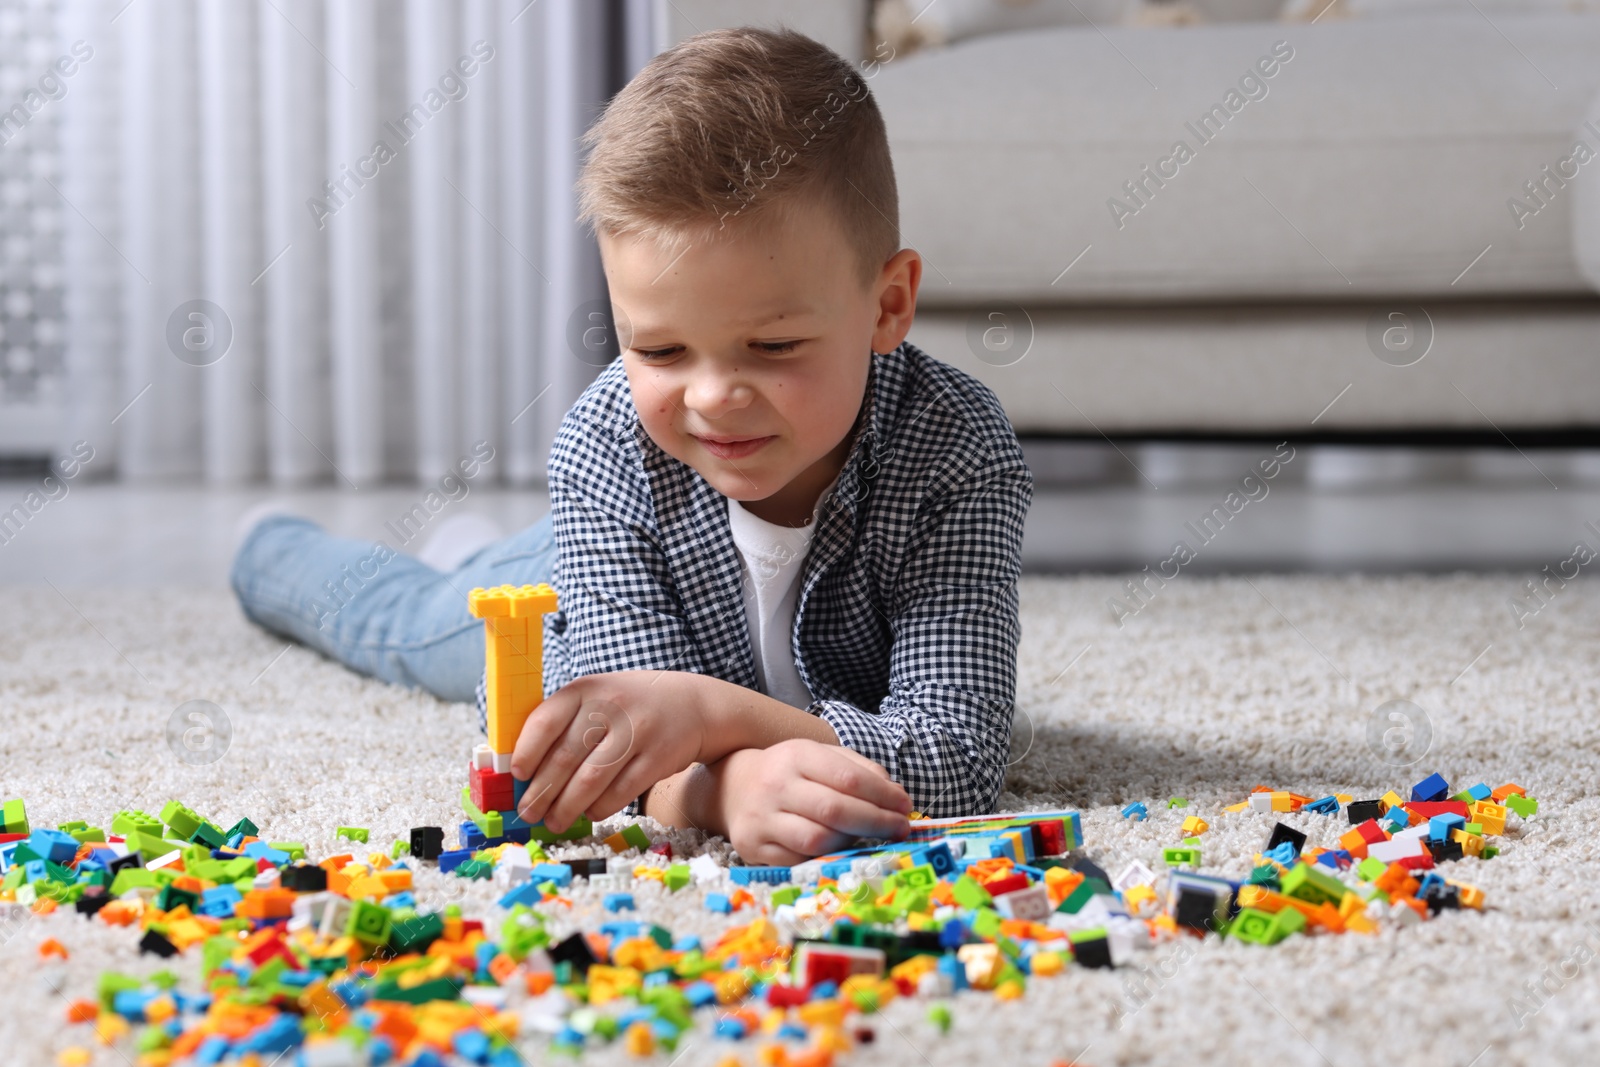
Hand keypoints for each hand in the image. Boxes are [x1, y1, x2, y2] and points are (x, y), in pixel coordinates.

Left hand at [511, 671, 705, 832]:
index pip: (545, 721)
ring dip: (567, 808)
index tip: (517, 776)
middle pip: (565, 758)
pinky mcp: (657, 757)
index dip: (526, 752)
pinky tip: (589, 812)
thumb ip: (563, 724)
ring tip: (554, 821)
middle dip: (541, 793)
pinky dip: (599, 808)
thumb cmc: (629, 706)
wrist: (691, 703)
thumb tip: (524, 772)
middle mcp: (609, 706)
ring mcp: (636, 731)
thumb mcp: (596, 698)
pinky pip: (621, 791)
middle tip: (529, 813)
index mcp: (586, 689)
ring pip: (591, 780)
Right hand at [716, 739, 912, 864]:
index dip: (883, 795)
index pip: (848, 778)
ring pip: (817, 840)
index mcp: (797, 756)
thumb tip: (895, 796)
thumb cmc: (789, 773)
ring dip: (852, 842)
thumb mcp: (821, 758)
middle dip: (876, 822)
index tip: (905, 806)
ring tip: (869, 838)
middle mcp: (775, 786)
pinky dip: (825, 858)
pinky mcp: (752, 848)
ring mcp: (762, 819)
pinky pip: (799, 861)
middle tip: (900, 828)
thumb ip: (859, 770)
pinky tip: (840, 851)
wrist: (733, 787)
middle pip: (835, 810)